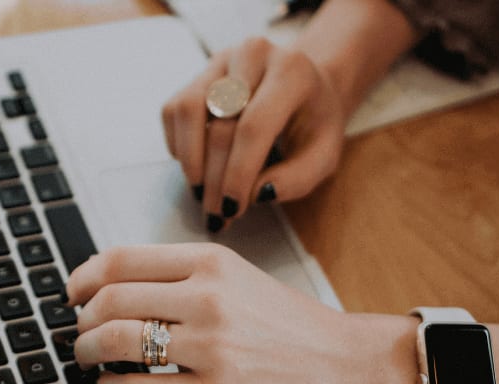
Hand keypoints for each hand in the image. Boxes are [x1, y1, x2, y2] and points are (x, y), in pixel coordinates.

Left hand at [65, 243, 424, 383]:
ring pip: (117, 341)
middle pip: (110, 300)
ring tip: (89, 360)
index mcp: (211, 262)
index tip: (72, 292)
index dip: (83, 277)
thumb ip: (184, 277)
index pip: (121, 259)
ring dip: (88, 352)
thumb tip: (118, 288)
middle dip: (81, 321)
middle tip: (79, 333)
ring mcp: (212, 347)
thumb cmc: (294, 326)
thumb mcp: (240, 279)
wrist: (349, 366)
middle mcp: (208, 298)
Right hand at [161, 37, 346, 231]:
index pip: (254, 126)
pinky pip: (174, 110)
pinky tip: (198, 166)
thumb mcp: (323, 156)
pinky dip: (178, 145)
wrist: (306, 86)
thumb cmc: (314, 124)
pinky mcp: (199, 73)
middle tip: (216, 213)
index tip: (232, 208)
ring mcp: (221, 60)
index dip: (238, 172)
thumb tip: (256, 194)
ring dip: (190, 160)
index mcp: (292, 72)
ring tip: (201, 191)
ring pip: (188, 110)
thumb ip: (297, 179)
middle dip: (215, 178)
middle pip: (220, 124)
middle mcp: (253, 55)